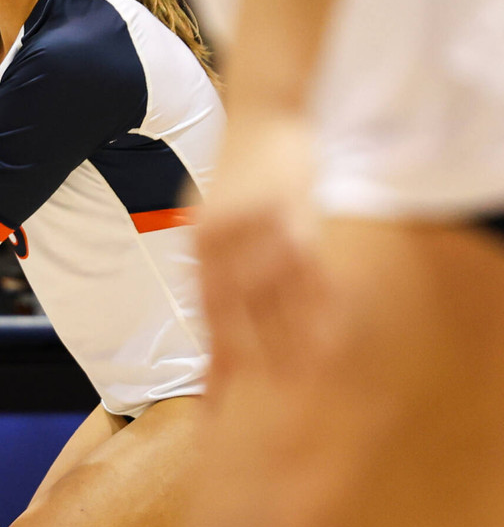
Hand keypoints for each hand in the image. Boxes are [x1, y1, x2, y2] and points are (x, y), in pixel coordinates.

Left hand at [199, 111, 333, 395]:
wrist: (266, 111)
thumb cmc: (240, 170)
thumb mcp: (209, 215)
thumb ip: (209, 264)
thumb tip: (209, 312)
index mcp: (201, 247)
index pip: (211, 323)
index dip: (215, 372)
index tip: (214, 414)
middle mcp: (225, 245)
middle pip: (242, 325)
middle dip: (253, 372)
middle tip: (262, 415)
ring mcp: (261, 234)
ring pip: (277, 308)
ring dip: (288, 352)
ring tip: (297, 391)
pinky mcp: (295, 220)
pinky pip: (308, 279)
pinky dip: (316, 312)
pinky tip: (324, 342)